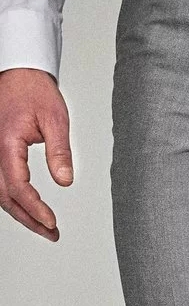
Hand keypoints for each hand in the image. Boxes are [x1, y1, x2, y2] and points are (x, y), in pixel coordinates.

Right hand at [0, 68, 72, 240]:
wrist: (18, 72)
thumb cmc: (34, 90)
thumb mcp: (55, 118)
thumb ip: (60, 151)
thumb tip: (65, 181)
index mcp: (6, 143)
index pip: (18, 187)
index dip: (35, 209)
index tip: (52, 222)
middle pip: (6, 197)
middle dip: (29, 219)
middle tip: (51, 233)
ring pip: (0, 193)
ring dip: (22, 213)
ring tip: (45, 227)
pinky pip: (0, 182)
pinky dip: (14, 199)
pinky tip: (30, 209)